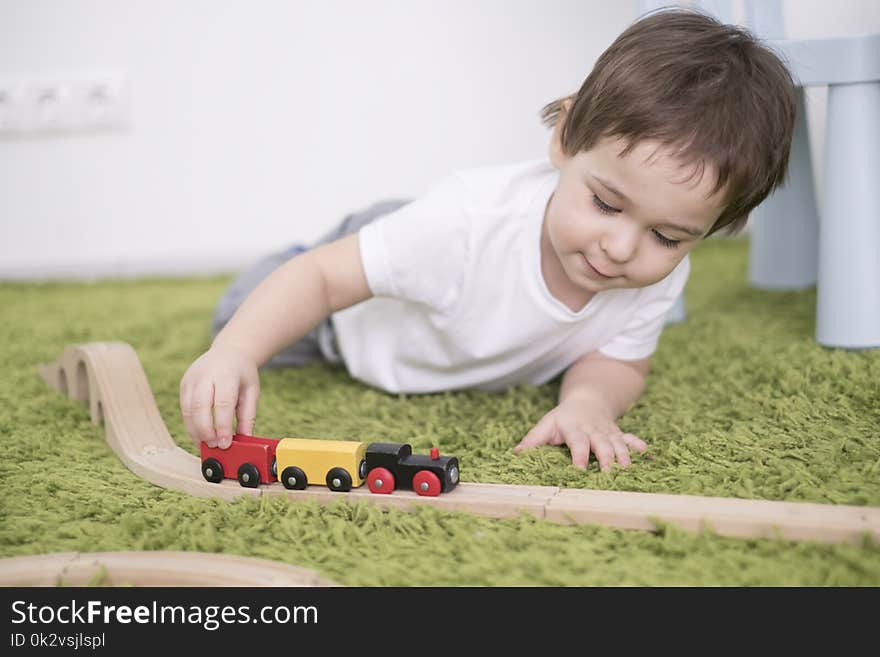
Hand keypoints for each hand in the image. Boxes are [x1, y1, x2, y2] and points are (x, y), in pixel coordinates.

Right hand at [179, 343, 259, 448]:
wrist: (229, 351)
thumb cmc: (242, 373)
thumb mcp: (251, 391)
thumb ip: (248, 416)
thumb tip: (244, 440)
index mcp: (226, 374)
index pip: (222, 403)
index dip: (222, 426)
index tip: (225, 444)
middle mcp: (205, 374)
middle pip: (200, 407)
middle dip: (206, 431)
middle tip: (215, 446)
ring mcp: (191, 378)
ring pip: (188, 410)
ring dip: (195, 431)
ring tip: (207, 444)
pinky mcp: (184, 384)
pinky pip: (184, 408)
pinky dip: (191, 424)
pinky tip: (200, 435)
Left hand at [513, 396, 647, 470]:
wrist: (588, 400)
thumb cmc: (563, 418)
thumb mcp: (546, 425)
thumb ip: (532, 440)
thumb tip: (515, 454)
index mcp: (574, 428)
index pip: (577, 442)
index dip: (579, 455)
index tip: (580, 470)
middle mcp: (593, 429)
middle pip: (601, 444)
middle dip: (607, 458)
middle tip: (610, 475)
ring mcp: (608, 431)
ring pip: (618, 443)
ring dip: (624, 456)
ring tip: (628, 470)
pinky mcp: (619, 433)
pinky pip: (630, 439)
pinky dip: (639, 446)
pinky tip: (647, 455)